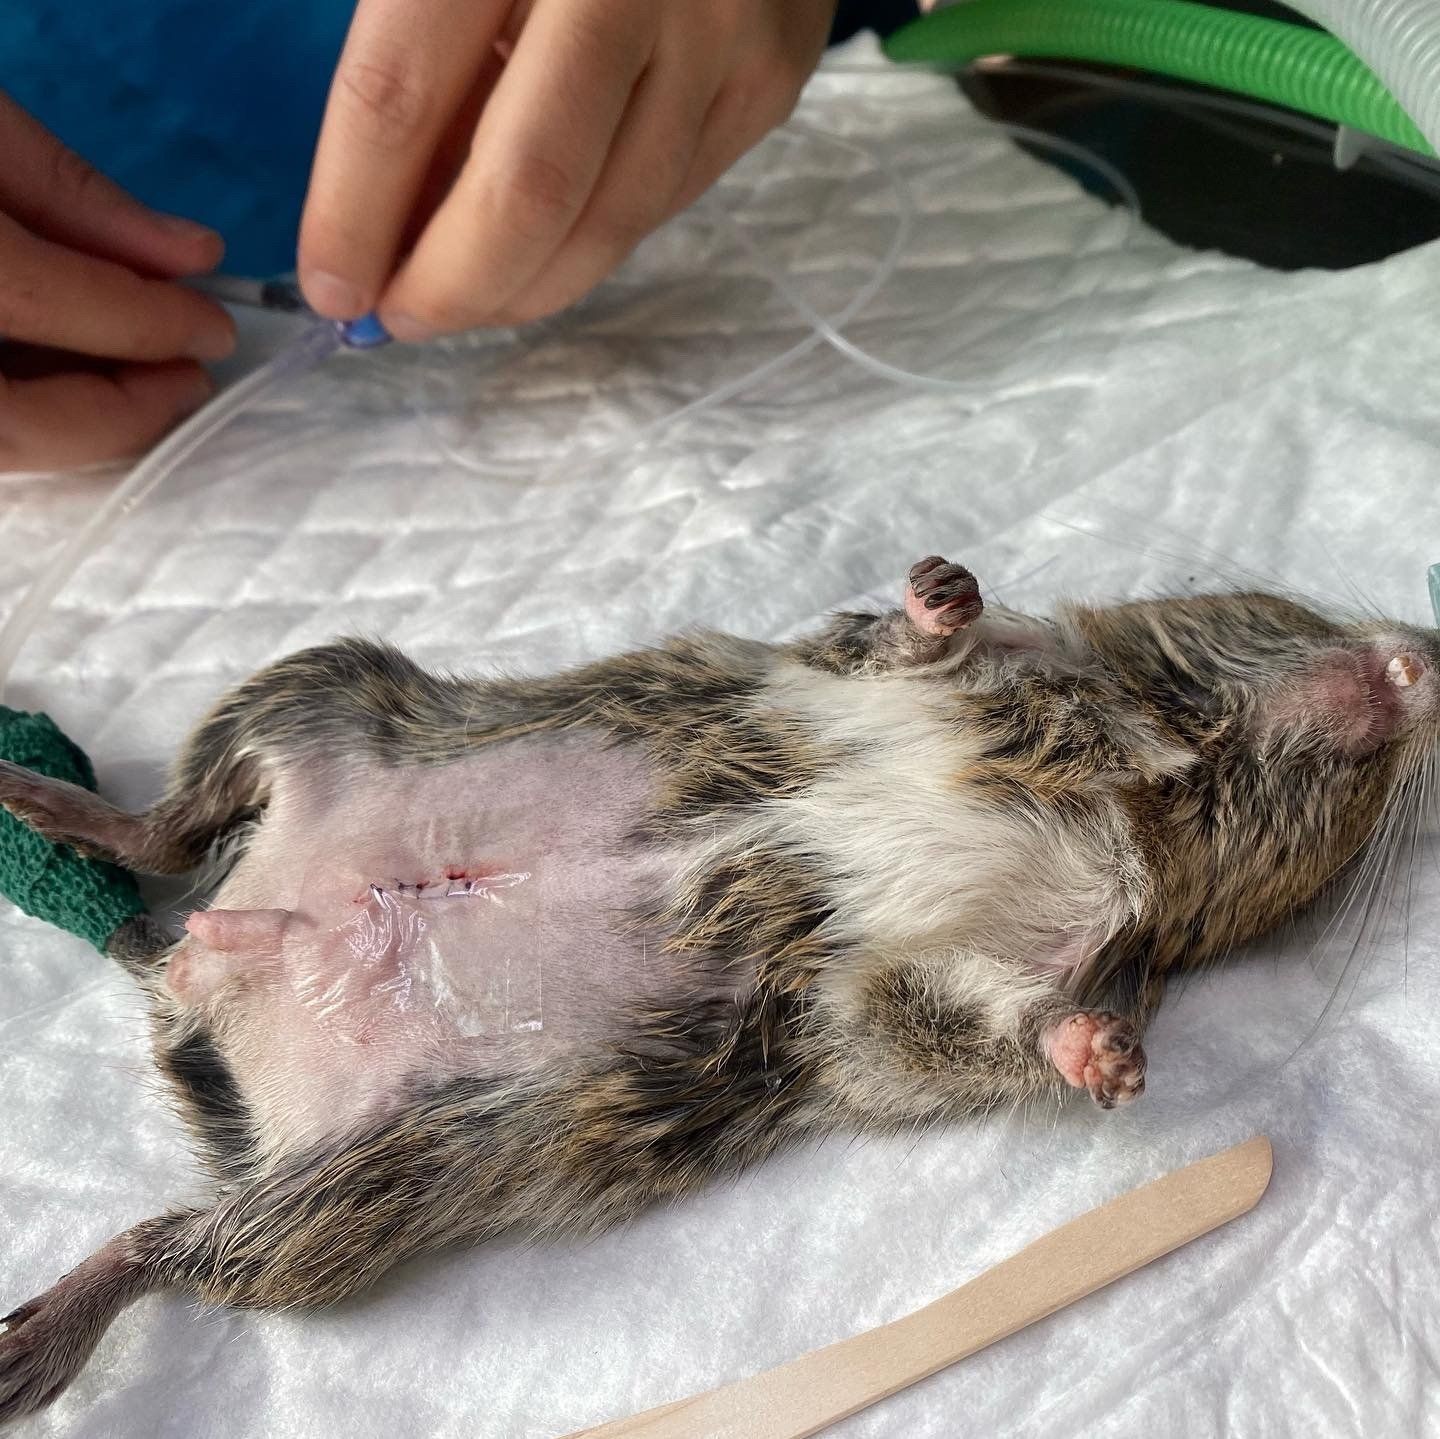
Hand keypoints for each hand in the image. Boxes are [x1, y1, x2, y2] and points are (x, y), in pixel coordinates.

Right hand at [0, 94, 234, 473]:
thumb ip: (71, 192)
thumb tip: (191, 255)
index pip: (52, 299)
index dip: (150, 322)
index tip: (214, 329)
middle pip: (12, 424)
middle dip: (116, 415)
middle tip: (184, 383)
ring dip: (66, 428)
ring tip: (127, 386)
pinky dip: (18, 417)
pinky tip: (51, 382)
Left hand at [298, 0, 836, 338]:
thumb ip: (416, 48)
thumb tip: (390, 217)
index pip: (401, 89)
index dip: (354, 211)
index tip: (331, 289)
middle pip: (525, 190)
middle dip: (451, 286)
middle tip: (402, 320)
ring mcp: (719, 38)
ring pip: (607, 224)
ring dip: (521, 288)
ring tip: (468, 295)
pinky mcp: (771, 83)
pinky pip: (663, 203)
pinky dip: (590, 242)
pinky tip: (547, 239)